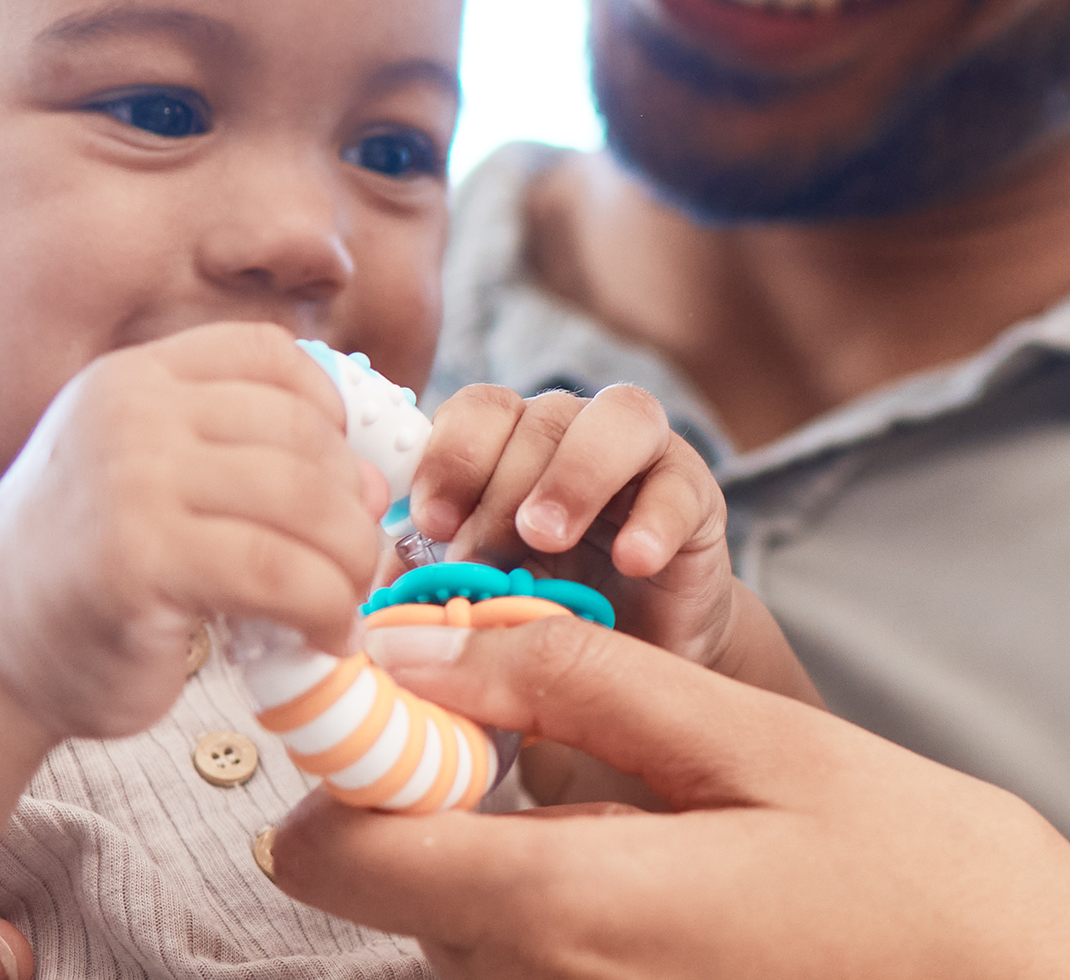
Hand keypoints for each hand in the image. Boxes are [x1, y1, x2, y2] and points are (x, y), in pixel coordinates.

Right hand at [0, 323, 393, 740]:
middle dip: (352, 511)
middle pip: (303, 438)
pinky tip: (323, 638)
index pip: (270, 357)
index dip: (329, 415)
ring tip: (345, 610)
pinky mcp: (138, 560)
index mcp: (136, 378)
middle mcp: (131, 413)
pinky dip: (323, 609)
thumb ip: (240, 456)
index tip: (337, 481)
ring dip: (348, 566)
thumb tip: (374, 479)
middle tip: (357, 566)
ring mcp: (130, 480)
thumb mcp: (150, 476)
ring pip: (304, 503)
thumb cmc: (86, 570)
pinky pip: (277, 573)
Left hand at [264, 619, 1069, 979]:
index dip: (345, 761)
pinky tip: (659, 886)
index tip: (409, 694)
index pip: (336, 854)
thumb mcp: (750, 741)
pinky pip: (528, 976)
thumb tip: (423, 639)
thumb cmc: (918, 870)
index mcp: (569, 910)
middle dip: (436, 802)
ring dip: (500, 865)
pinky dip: (555, 921)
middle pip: (392, 893)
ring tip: (640, 819)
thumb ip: (575, 685)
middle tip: (550, 738)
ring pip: (458, 937)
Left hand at [407, 385, 739, 663]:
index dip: (450, 455)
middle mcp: (575, 435)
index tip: (429, 524)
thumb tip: (373, 586)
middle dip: (501, 489)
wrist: (641, 661)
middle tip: (481, 559)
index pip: (478, 408)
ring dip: (573, 474)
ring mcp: (642, 459)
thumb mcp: (477, 598)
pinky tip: (632, 562)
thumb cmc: (546, 619)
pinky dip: (654, 519)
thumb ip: (428, 580)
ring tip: (544, 537)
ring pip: (619, 416)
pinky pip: (679, 484)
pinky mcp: (696, 497)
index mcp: (511, 447)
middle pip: (539, 415)